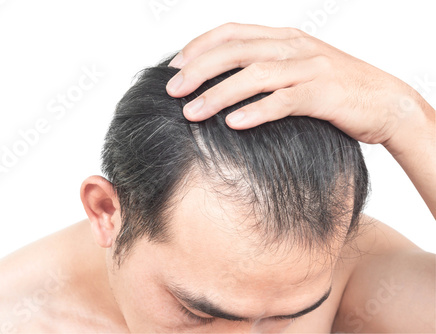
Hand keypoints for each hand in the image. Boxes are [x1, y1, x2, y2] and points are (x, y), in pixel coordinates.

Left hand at [166, 22, 431, 148]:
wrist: (385, 101)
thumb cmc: (334, 90)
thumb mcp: (296, 70)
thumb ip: (264, 71)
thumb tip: (221, 88)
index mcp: (283, 37)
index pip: (232, 33)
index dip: (199, 47)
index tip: (173, 67)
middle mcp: (294, 46)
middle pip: (236, 51)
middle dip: (199, 70)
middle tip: (171, 90)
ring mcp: (310, 67)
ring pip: (256, 75)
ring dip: (219, 93)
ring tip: (191, 112)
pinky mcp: (324, 93)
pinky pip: (285, 100)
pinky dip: (257, 111)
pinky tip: (234, 124)